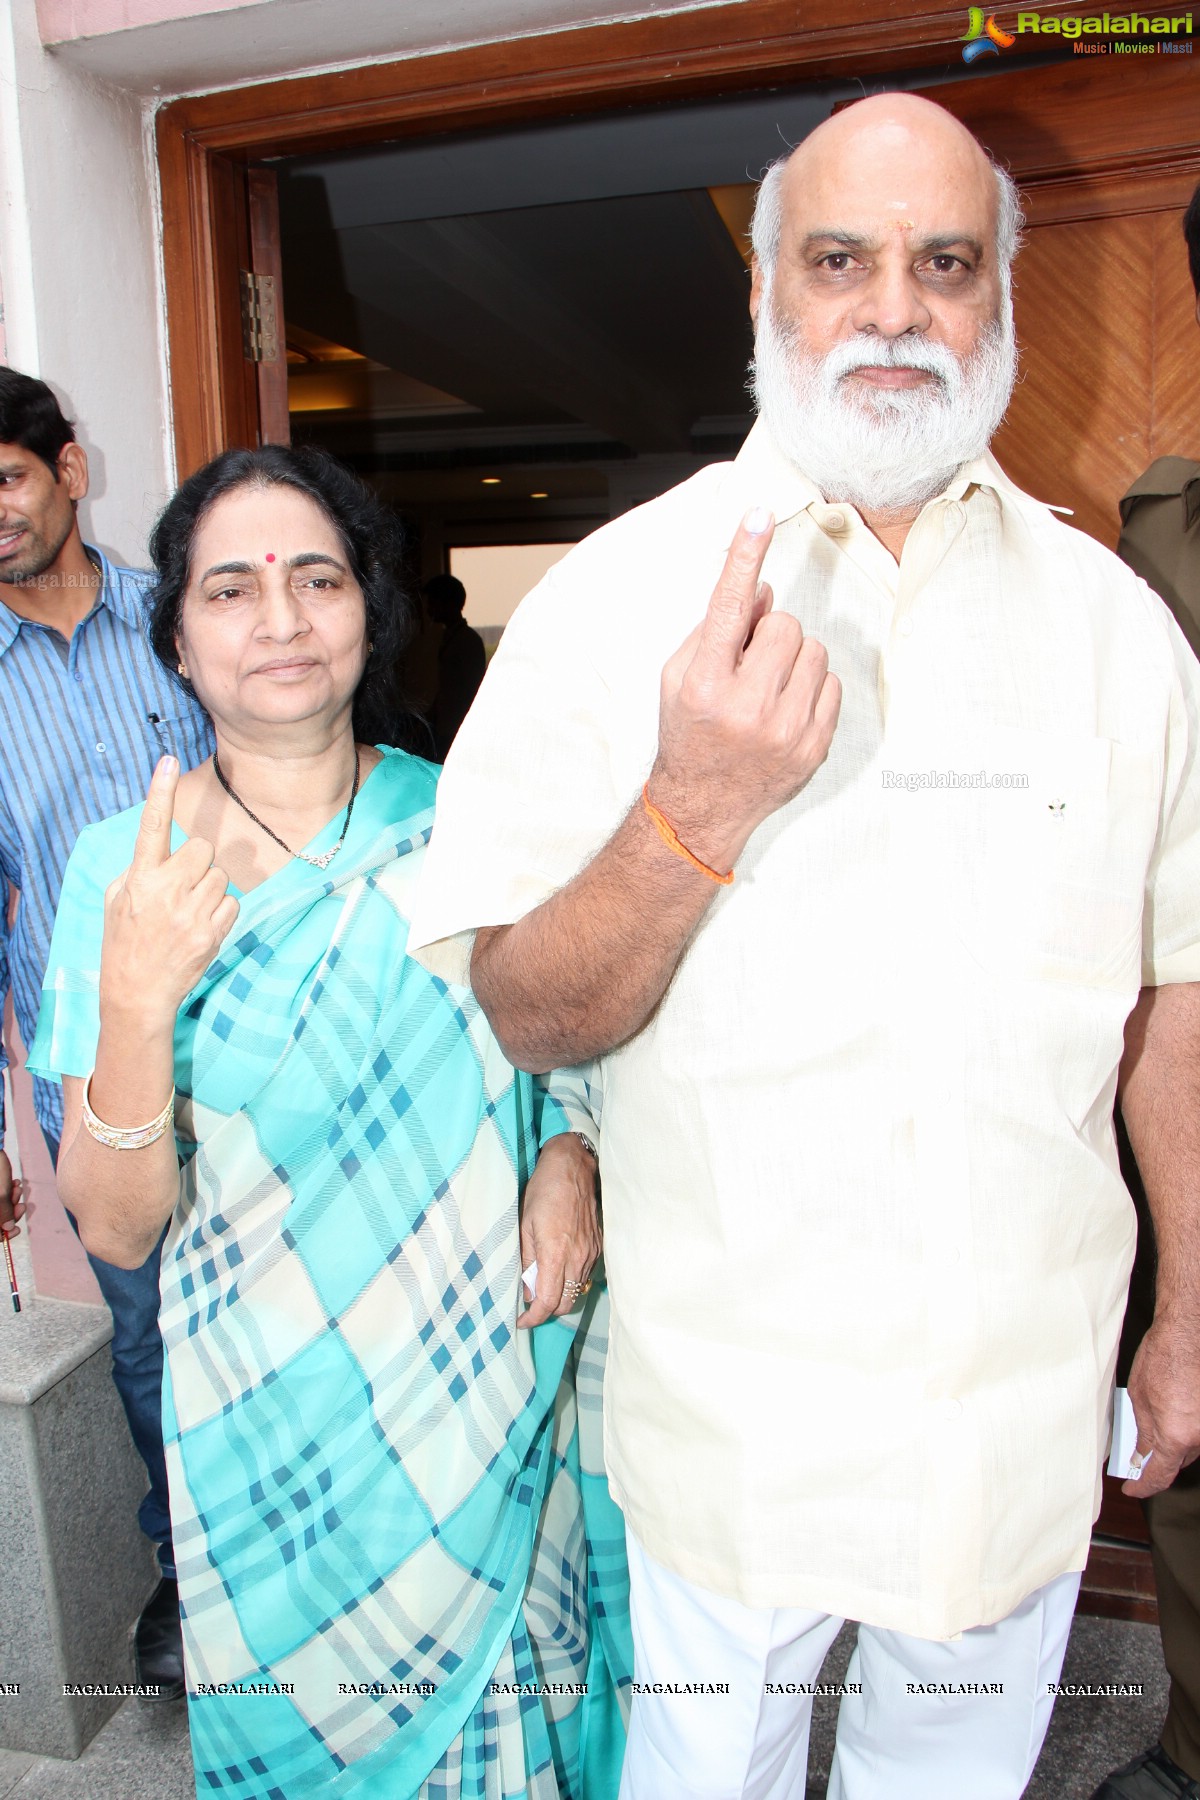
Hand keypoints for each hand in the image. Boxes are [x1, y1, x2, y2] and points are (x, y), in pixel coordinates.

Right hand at [0, 1149, 23, 1238]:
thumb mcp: (0, 1193)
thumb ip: (4, 1212)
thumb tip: (9, 1228)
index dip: (2, 1235)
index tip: (16, 1229)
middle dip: (9, 1213)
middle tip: (22, 1205)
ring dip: (11, 1201)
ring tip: (17, 1188)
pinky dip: (7, 1193)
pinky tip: (15, 1183)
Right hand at [100, 757, 239, 1026]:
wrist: (137, 991)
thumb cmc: (125, 940)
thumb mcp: (117, 900)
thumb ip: (139, 870)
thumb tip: (162, 851)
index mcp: (140, 877)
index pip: (151, 825)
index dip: (160, 792)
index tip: (168, 761)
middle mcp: (166, 889)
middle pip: (202, 848)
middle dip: (197, 862)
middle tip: (182, 886)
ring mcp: (191, 910)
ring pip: (219, 875)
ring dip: (209, 888)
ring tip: (188, 911)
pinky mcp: (212, 931)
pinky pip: (232, 902)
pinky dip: (222, 911)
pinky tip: (201, 926)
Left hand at [517, 1132, 600, 1327]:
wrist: (573, 1168)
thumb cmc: (543, 1191)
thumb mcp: (524, 1224)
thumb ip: (527, 1261)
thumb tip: (528, 1291)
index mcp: (556, 1253)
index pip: (549, 1302)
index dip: (534, 1318)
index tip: (522, 1321)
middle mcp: (578, 1257)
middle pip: (565, 1304)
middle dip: (547, 1311)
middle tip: (529, 1303)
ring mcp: (591, 1253)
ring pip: (576, 1290)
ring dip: (559, 1295)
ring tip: (541, 1284)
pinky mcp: (598, 1246)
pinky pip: (584, 1274)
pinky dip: (570, 1280)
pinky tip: (557, 1268)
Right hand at [649, 508, 840, 874]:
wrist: (702, 808)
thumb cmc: (689, 733)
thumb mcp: (679, 678)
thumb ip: (717, 630)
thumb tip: (765, 591)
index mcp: (703, 683)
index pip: (727, 607)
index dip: (744, 557)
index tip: (758, 515)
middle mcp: (745, 706)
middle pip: (785, 624)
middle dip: (770, 634)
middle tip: (750, 663)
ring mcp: (784, 730)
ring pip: (815, 650)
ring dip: (794, 659)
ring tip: (768, 689)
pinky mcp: (813, 746)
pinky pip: (832, 683)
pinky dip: (811, 687)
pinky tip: (785, 709)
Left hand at [1122, 1316, 1199, 1495]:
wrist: (1185, 1335)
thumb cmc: (1161, 1359)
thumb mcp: (1139, 1398)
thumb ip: (1143, 1432)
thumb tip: (1142, 1453)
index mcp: (1175, 1435)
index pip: (1160, 1475)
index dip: (1143, 1486)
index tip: (1133, 1488)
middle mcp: (1199, 1436)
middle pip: (1178, 1462)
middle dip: (1159, 1462)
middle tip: (1139, 1455)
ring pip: (1191, 1448)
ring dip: (1175, 1445)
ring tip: (1157, 1426)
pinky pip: (1199, 1432)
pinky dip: (1187, 1430)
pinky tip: (1174, 1416)